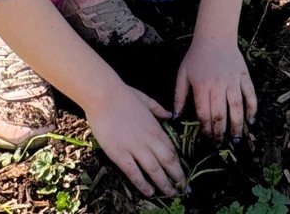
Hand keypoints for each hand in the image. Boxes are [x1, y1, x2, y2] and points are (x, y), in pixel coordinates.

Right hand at [85, 83, 185, 197]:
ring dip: (163, 183)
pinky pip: (133, 172)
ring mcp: (134, 147)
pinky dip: (142, 183)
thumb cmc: (124, 94)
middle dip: (177, 177)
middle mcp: (148, 139)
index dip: (179, 164)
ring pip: (153, 169)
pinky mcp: (119, 153)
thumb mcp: (146, 99)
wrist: (104, 95)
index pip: (171, 149)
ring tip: (171, 194)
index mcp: (155, 127)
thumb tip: (170, 114)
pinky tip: (149, 192)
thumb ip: (159, 109)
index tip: (185, 175)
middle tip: (184, 190)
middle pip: (167, 161)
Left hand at [174, 36, 256, 143]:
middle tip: (220, 146)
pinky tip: (251, 121)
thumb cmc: (197, 56)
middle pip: (221, 114)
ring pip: (237, 107)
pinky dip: (252, 108)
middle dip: (220, 133)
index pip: (204, 114)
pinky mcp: (244, 76)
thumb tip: (176, 118)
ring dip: (237, 125)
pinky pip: (250, 94)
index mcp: (202, 86)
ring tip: (236, 140)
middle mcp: (218, 85)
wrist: (216, 36)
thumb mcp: (182, 74)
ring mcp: (233, 80)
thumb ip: (179, 97)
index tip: (207, 141)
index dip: (206, 130)